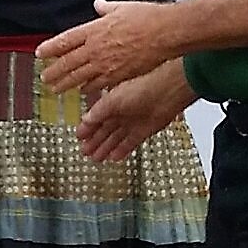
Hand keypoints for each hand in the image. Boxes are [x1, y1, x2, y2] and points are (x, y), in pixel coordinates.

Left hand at [37, 0, 180, 95]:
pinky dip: (87, 88)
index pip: (65, 40)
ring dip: (65, 83)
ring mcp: (105, 63)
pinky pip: (97, 85)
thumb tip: (98, 4)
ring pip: (78, 76)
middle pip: (67, 62)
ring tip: (56, 89)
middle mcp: (95, 48)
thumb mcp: (122, 7)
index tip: (40, 53)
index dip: (50, 48)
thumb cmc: (147, 18)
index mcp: (94, 30)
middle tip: (45, 77)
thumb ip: (106, 9)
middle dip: (54, 71)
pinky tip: (82, 91)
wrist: (164, 32)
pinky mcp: (117, 75)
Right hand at [76, 60, 197, 162]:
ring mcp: (133, 122)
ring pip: (116, 139)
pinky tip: (114, 157)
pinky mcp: (144, 131)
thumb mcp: (112, 100)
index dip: (87, 128)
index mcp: (112, 102)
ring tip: (96, 158)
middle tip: (85, 151)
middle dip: (95, 141)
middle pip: (105, 130)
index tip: (79, 137)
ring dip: (106, 148)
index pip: (95, 117)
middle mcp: (122, 112)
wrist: (168, 92)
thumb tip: (85, 120)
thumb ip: (98, 112)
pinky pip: (130, 143)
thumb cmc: (143, 89)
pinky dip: (122, 151)